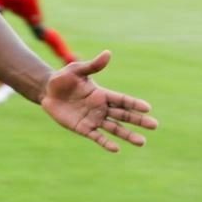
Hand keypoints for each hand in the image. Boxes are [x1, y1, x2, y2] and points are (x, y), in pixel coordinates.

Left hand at [41, 50, 157, 152]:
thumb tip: (108, 53)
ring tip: (142, 142)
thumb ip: (92, 65)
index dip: (134, 104)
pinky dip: (106, 143)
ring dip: (128, 135)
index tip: (148, 108)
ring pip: (114, 129)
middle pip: (123, 116)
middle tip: (154, 125)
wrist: (47, 92)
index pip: (122, 100)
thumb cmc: (63, 78)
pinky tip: (116, 149)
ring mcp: (93, 119)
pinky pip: (97, 137)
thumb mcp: (76, 70)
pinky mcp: (83, 128)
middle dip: (138, 120)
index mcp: (102, 94)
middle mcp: (101, 108)